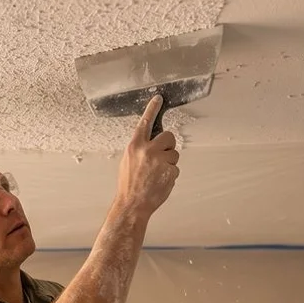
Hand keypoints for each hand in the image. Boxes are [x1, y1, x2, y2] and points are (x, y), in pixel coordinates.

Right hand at [115, 94, 179, 216]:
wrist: (132, 204)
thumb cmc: (129, 184)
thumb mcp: (128, 161)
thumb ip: (139, 148)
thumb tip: (151, 142)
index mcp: (135, 146)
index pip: (145, 122)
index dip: (152, 109)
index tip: (159, 98)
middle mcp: (148, 150)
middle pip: (169, 136)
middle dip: (168, 146)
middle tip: (161, 157)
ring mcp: (160, 161)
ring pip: (174, 154)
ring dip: (169, 163)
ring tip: (157, 174)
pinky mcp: (170, 171)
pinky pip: (175, 168)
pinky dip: (170, 175)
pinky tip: (160, 182)